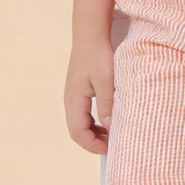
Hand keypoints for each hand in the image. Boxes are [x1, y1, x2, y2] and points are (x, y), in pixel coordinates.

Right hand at [65, 35, 115, 153]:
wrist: (90, 35)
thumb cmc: (98, 56)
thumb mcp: (107, 81)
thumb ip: (107, 105)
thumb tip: (110, 128)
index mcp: (74, 100)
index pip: (78, 132)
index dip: (92, 145)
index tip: (110, 149)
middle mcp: (70, 101)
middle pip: (77, 131)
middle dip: (93, 142)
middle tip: (113, 146)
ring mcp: (73, 96)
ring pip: (80, 124)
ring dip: (94, 133)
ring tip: (112, 136)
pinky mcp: (79, 92)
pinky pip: (84, 115)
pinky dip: (94, 123)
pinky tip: (108, 122)